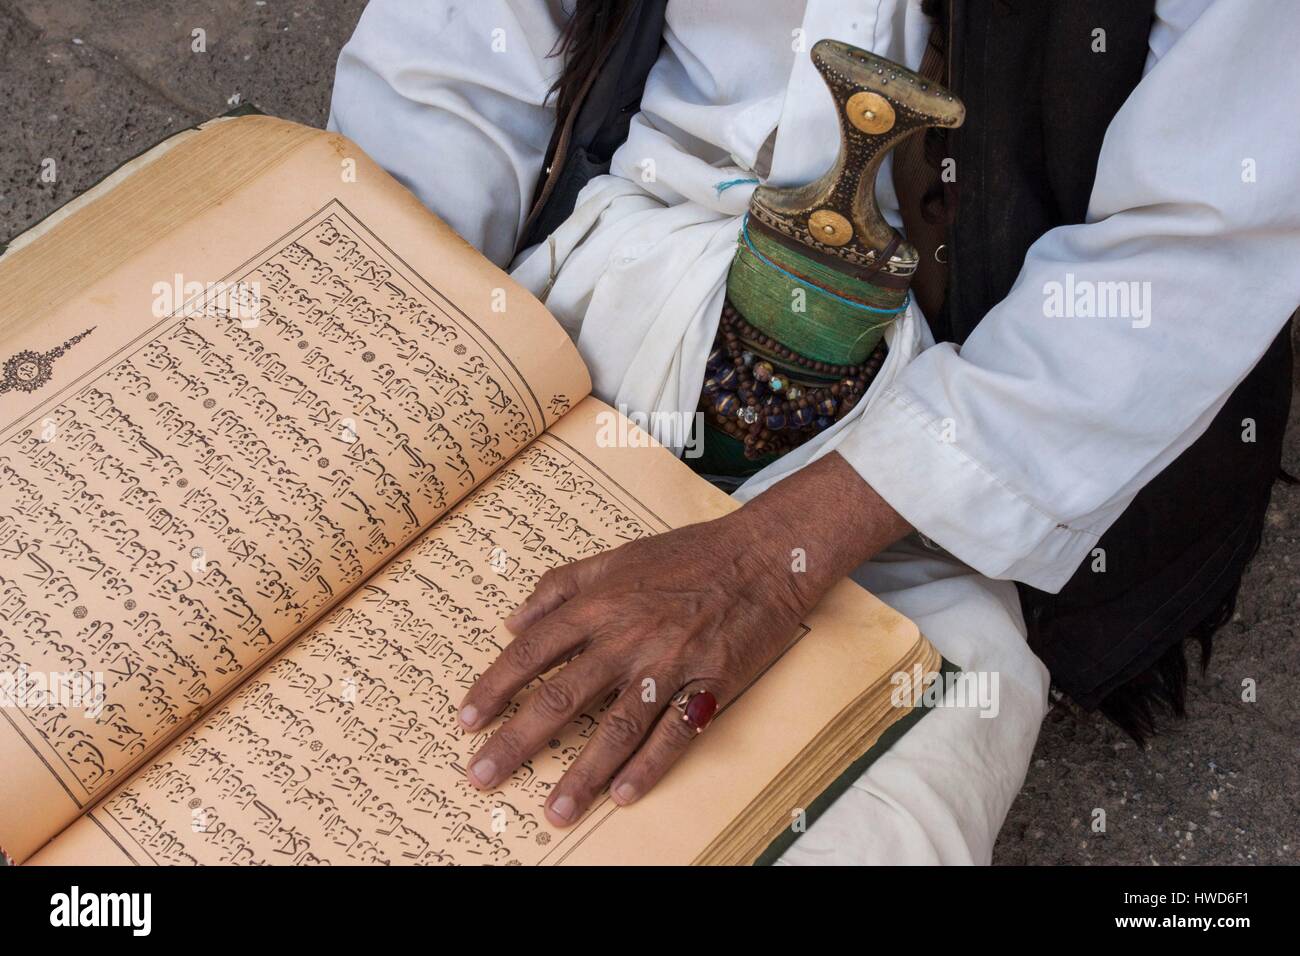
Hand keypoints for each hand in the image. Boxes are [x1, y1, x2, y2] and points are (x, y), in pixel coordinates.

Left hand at [457, 451, 910, 825]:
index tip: (466, 722)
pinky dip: (649, 766)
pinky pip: (675, 732)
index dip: (495, 688)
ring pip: (616, 726)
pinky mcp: (711, 682)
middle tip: (482, 777)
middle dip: (516, 742)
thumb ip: (561, 584)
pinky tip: (623, 795)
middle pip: (561, 697)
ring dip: (582, 773)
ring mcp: (670, 662)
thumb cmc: (688, 554)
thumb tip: (512, 621)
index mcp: (600, 603)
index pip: (532, 652)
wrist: (764, 554)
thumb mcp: (616, 556)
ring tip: (554, 811)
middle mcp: (627, 635)